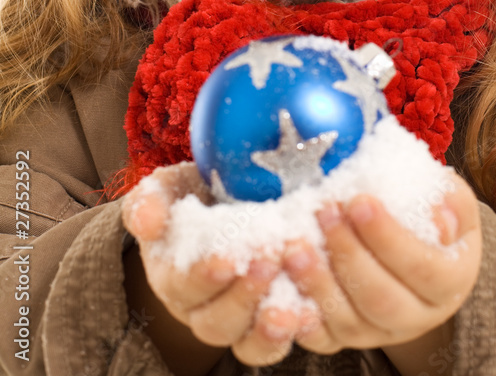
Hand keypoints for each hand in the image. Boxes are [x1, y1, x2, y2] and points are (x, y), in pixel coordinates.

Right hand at [121, 163, 318, 366]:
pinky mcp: (273, 322)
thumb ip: (150, 201)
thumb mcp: (169, 188)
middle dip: (243, 296)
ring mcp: (239, 321)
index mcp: (173, 276)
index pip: (183, 285)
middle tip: (270, 262)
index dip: (205, 275)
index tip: (229, 256)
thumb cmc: (196, 194)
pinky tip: (311, 313)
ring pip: (247, 343)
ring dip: (268, 329)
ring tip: (290, 308)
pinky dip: (296, 333)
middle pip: (215, 322)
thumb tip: (147, 221)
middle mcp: (202, 308)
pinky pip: (279, 344)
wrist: (229, 201)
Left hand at [281, 171, 481, 354]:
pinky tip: (282, 285)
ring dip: (318, 284)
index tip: (358, 200)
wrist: (420, 247)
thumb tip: (438, 216)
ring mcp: (380, 332)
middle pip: (381, 299)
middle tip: (323, 211)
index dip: (388, 237)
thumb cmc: (433, 214)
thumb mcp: (451, 199)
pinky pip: (322, 337)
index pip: (422, 268)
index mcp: (450, 283)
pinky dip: (301, 316)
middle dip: (348, 255)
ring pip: (348, 322)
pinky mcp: (347, 337)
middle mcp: (419, 317)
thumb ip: (450, 200)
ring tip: (294, 245)